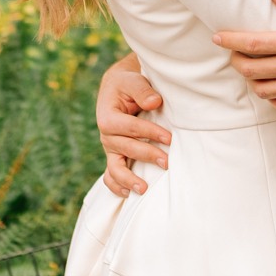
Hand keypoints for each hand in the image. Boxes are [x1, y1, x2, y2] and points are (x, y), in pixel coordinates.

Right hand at [95, 58, 170, 196]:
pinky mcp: (115, 156)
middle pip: (126, 148)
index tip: (169, 138)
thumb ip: (142, 91)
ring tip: (143, 189)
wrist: (118, 89)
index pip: (130, 128)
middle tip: (167, 162)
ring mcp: (110, 148)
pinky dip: (116, 186)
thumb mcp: (133, 81)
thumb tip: (154, 103)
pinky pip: (111, 175)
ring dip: (129, 179)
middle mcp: (106, 135)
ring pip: (115, 168)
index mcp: (108, 117)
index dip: (150, 133)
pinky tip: (128, 194)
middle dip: (147, 155)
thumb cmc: (127, 84)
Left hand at [213, 0, 275, 108]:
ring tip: (252, 67)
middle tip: (234, 51)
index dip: (231, 40)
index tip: (218, 36)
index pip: (254, 44)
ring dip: (251, 79)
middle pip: (251, 70)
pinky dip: (270, 96)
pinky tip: (271, 85)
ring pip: (263, 90)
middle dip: (236, 60)